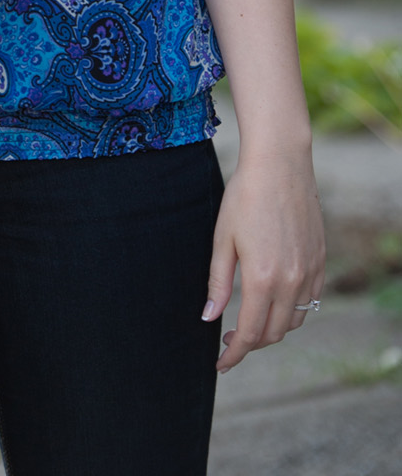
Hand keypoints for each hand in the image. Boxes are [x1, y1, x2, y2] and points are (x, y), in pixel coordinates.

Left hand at [203, 147, 325, 371]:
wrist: (280, 165)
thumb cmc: (245, 197)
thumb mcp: (222, 238)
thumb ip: (217, 282)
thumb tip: (209, 318)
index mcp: (262, 278)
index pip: (250, 333)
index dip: (234, 354)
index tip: (221, 363)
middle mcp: (291, 281)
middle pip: (273, 333)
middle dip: (251, 344)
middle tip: (229, 340)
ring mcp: (309, 272)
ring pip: (294, 321)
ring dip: (272, 329)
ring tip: (249, 320)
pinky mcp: (319, 262)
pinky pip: (309, 301)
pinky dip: (291, 311)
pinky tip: (274, 301)